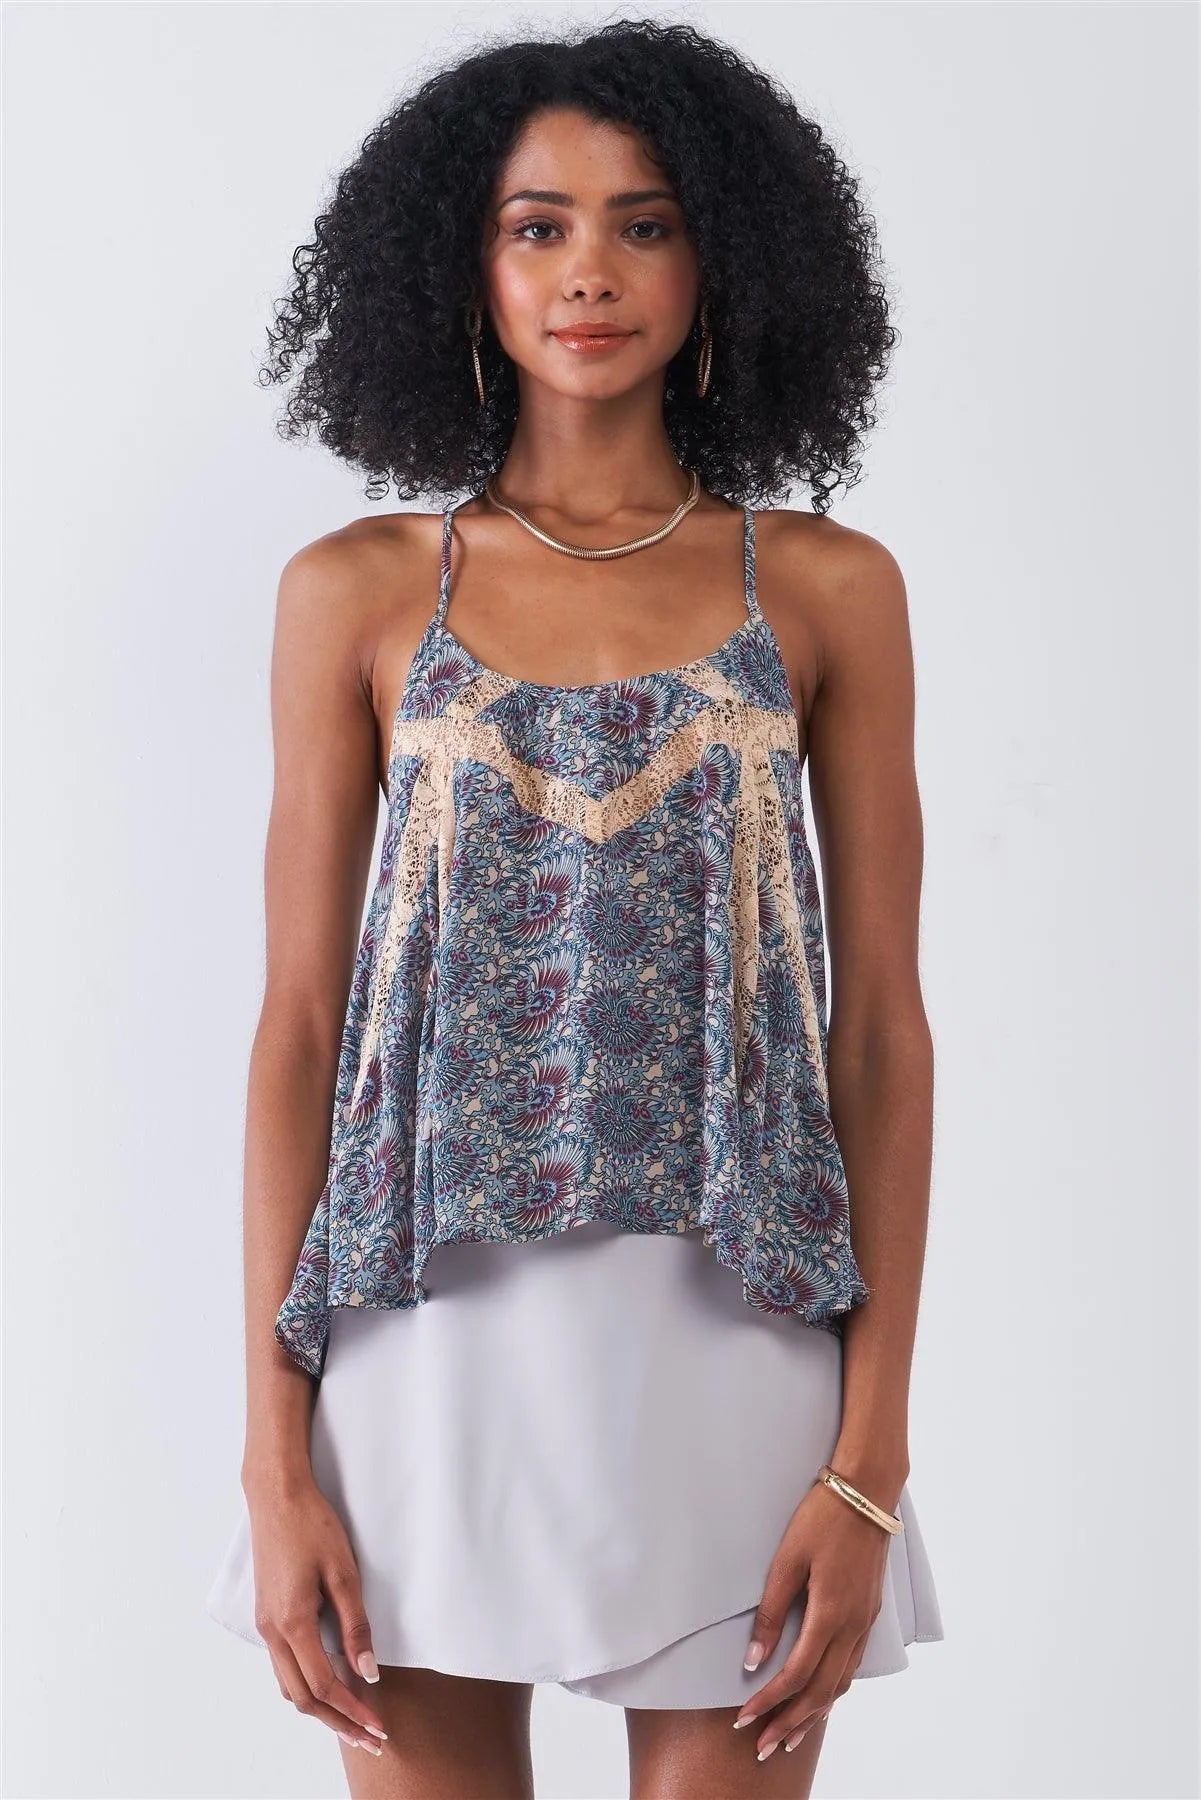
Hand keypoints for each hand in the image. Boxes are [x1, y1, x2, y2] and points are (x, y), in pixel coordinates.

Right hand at [246, 1475, 388, 1755]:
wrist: (276, 1494)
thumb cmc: (312, 1525)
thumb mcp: (343, 1572)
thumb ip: (355, 1624)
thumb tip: (367, 1671)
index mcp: (293, 1623)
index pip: (325, 1686)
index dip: (354, 1712)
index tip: (380, 1728)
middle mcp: (272, 1631)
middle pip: (303, 1698)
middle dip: (338, 1723)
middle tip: (371, 1739)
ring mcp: (265, 1624)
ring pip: (289, 1685)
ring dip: (320, 1708)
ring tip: (353, 1719)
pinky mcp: (266, 1613)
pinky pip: (283, 1665)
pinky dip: (305, 1685)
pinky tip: (327, 1684)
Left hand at [733, 1478, 889, 1760]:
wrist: (867, 1491)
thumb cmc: (822, 1518)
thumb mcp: (787, 1560)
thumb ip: (770, 1613)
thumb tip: (753, 1661)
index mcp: (830, 1615)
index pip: (795, 1676)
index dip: (768, 1703)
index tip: (743, 1720)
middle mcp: (852, 1626)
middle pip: (821, 1692)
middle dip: (790, 1723)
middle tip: (763, 1748)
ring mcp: (865, 1621)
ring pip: (840, 1683)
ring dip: (814, 1712)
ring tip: (790, 1734)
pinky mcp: (869, 1612)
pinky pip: (852, 1665)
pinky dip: (834, 1689)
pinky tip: (821, 1695)